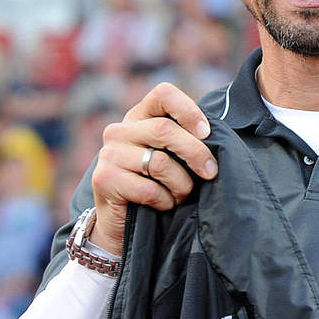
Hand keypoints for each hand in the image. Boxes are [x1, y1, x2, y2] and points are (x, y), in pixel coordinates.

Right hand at [88, 82, 218, 255]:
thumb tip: (214, 138)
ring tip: (182, 195)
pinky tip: (164, 205)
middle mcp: (119, 130)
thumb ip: (185, 140)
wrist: (123, 224)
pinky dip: (165, 201)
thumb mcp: (171, 157)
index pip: (163, 94)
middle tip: (210, 172)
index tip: (206, 134)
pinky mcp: (104, 179)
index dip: (188, 111)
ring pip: (160, 163)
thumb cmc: (157, 186)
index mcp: (138, 117)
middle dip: (195, 153)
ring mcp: (108, 154)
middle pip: (165, 130)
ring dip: (181, 185)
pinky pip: (148, 189)